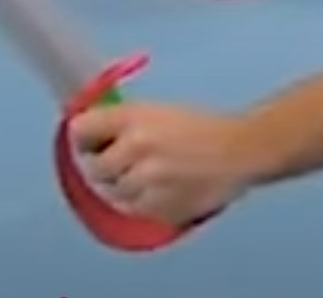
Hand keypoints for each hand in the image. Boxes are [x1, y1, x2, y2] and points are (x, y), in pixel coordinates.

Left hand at [68, 101, 258, 225]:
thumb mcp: (158, 112)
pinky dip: (141, 203)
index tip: (96, 141)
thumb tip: (87, 131)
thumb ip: (122, 122)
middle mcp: (135, 149)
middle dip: (106, 165)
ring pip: (112, 193)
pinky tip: (162, 189)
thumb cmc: (201, 127)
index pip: (80, 130)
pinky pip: (132, 211)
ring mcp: (146, 183)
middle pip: (93, 168)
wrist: (242, 150)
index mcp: (134, 118)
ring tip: (150, 176)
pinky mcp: (158, 209)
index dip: (87, 137)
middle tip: (126, 161)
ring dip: (124, 187)